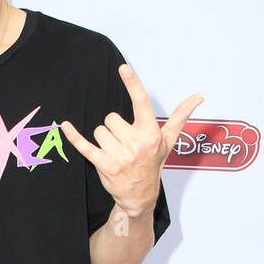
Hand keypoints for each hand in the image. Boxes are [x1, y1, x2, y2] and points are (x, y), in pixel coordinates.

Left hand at [60, 64, 203, 219]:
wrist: (141, 195)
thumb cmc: (153, 164)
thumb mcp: (168, 140)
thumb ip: (180, 116)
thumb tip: (198, 97)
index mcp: (151, 133)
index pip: (141, 103)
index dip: (132, 83)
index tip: (123, 68)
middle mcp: (136, 143)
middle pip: (111, 118)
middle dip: (114, 128)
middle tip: (124, 143)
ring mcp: (120, 155)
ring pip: (100, 130)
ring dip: (104, 139)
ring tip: (115, 152)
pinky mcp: (104, 165)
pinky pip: (85, 145)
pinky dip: (74, 136)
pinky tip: (64, 126)